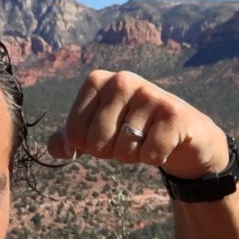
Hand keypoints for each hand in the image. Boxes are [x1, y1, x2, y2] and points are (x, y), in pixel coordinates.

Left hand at [46, 70, 229, 178]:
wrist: (183, 133)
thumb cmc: (133, 129)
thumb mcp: (98, 130)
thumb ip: (71, 138)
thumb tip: (56, 148)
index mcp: (97, 81)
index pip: (73, 133)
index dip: (88, 147)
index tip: (106, 135)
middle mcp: (122, 80)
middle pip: (97, 143)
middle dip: (112, 152)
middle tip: (129, 139)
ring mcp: (149, 94)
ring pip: (124, 150)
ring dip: (134, 155)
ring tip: (146, 138)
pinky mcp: (173, 113)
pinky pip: (150, 154)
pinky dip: (155, 158)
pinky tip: (164, 143)